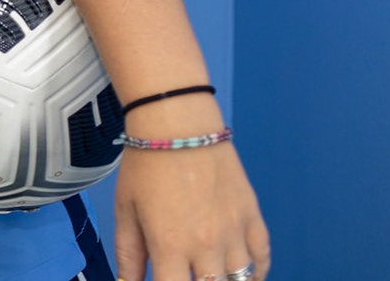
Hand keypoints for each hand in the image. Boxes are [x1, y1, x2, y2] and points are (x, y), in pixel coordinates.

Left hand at [113, 95, 269, 280]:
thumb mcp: (125, 209)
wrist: (178, 125)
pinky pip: (263, 259)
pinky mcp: (253, 218)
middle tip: (187, 273)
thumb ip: (128, 253)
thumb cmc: (146, 164)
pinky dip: (256, 273)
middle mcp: (206, 246)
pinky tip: (242, 273)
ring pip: (241, 280)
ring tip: (211, 274)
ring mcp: (234, 233)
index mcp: (169, 246)